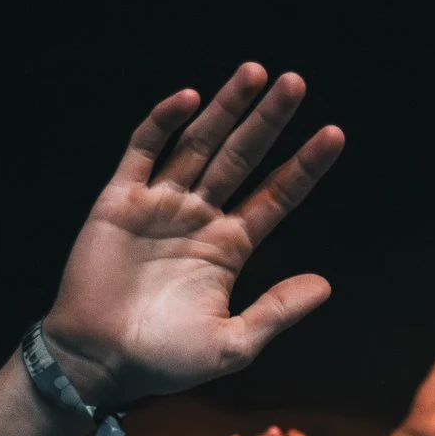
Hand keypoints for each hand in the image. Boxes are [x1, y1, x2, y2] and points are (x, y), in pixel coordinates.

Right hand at [39, 64, 345, 407]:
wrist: (99, 362)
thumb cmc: (165, 361)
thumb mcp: (233, 343)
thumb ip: (277, 311)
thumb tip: (325, 284)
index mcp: (228, 248)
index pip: (276, 196)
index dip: (304, 166)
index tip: (334, 134)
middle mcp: (198, 218)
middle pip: (242, 157)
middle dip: (268, 120)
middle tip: (295, 83)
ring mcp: (160, 205)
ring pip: (198, 144)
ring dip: (225, 109)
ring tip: (255, 73)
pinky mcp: (120, 201)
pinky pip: (143, 151)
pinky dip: (163, 124)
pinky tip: (189, 100)